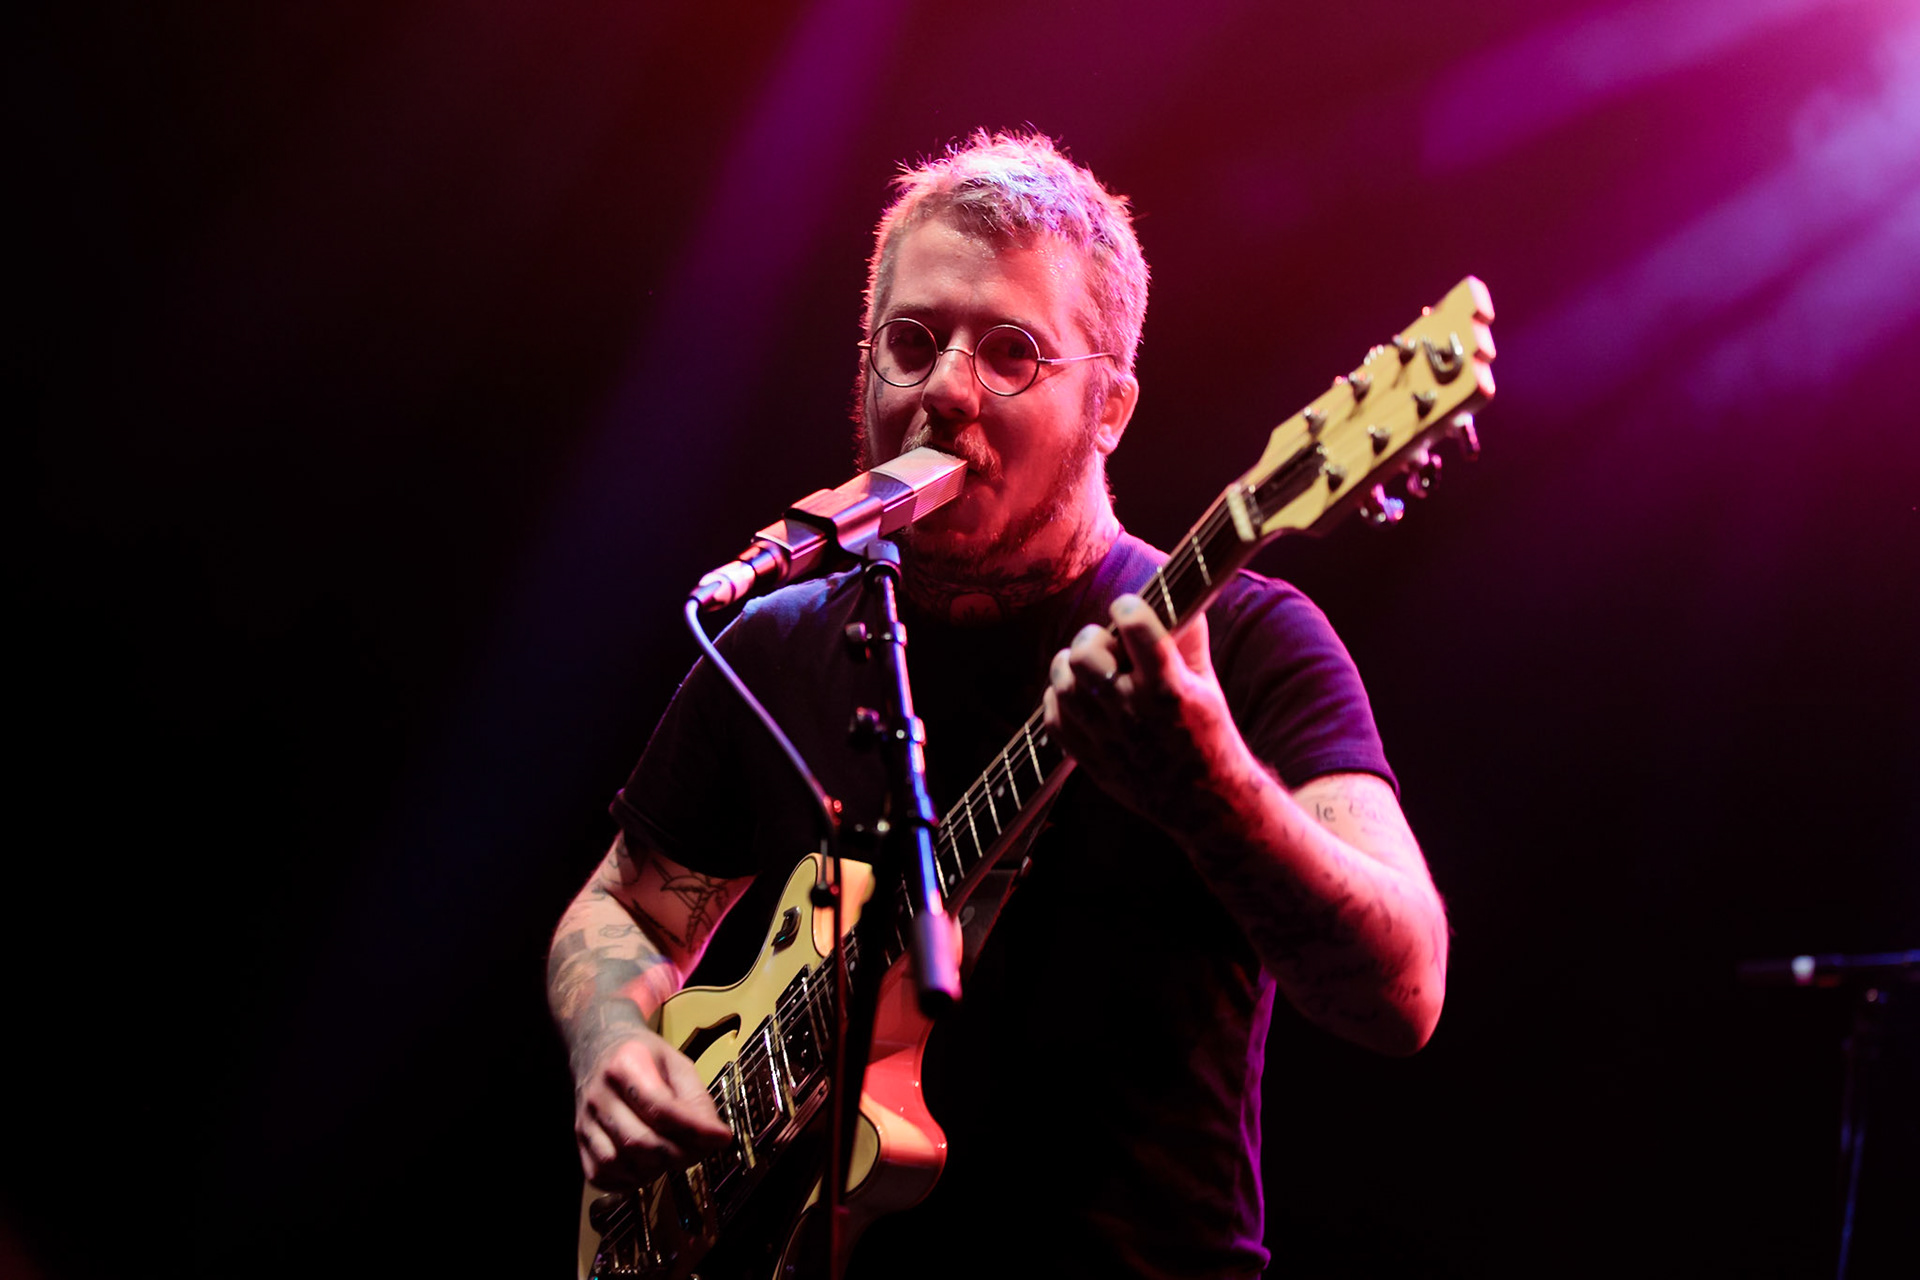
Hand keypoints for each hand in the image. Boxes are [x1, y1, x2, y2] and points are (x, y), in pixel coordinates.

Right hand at [574, 1029, 733, 1189]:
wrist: (598, 1047)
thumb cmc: (642, 1056)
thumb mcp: (676, 1062)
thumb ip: (696, 1098)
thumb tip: (715, 1136)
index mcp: (626, 1065)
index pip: (661, 1108)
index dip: (694, 1130)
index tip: (721, 1138)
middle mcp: (600, 1094)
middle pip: (640, 1141)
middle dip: (679, 1154)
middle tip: (700, 1151)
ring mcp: (585, 1120)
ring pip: (620, 1162)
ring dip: (655, 1169)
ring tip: (673, 1154)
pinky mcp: (580, 1141)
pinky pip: (601, 1175)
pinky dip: (629, 1180)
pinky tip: (647, 1165)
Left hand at [1042, 593, 1247, 834]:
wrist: (1206, 805)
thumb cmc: (1208, 737)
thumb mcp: (1207, 686)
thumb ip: (1188, 641)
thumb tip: (1178, 596)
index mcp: (1170, 690)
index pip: (1136, 628)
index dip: (1127, 609)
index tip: (1128, 610)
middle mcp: (1134, 712)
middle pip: (1084, 655)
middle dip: (1092, 639)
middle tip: (1105, 644)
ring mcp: (1108, 739)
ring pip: (1062, 685)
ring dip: (1070, 668)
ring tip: (1088, 669)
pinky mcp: (1091, 761)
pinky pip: (1054, 719)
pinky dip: (1058, 701)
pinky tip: (1077, 697)